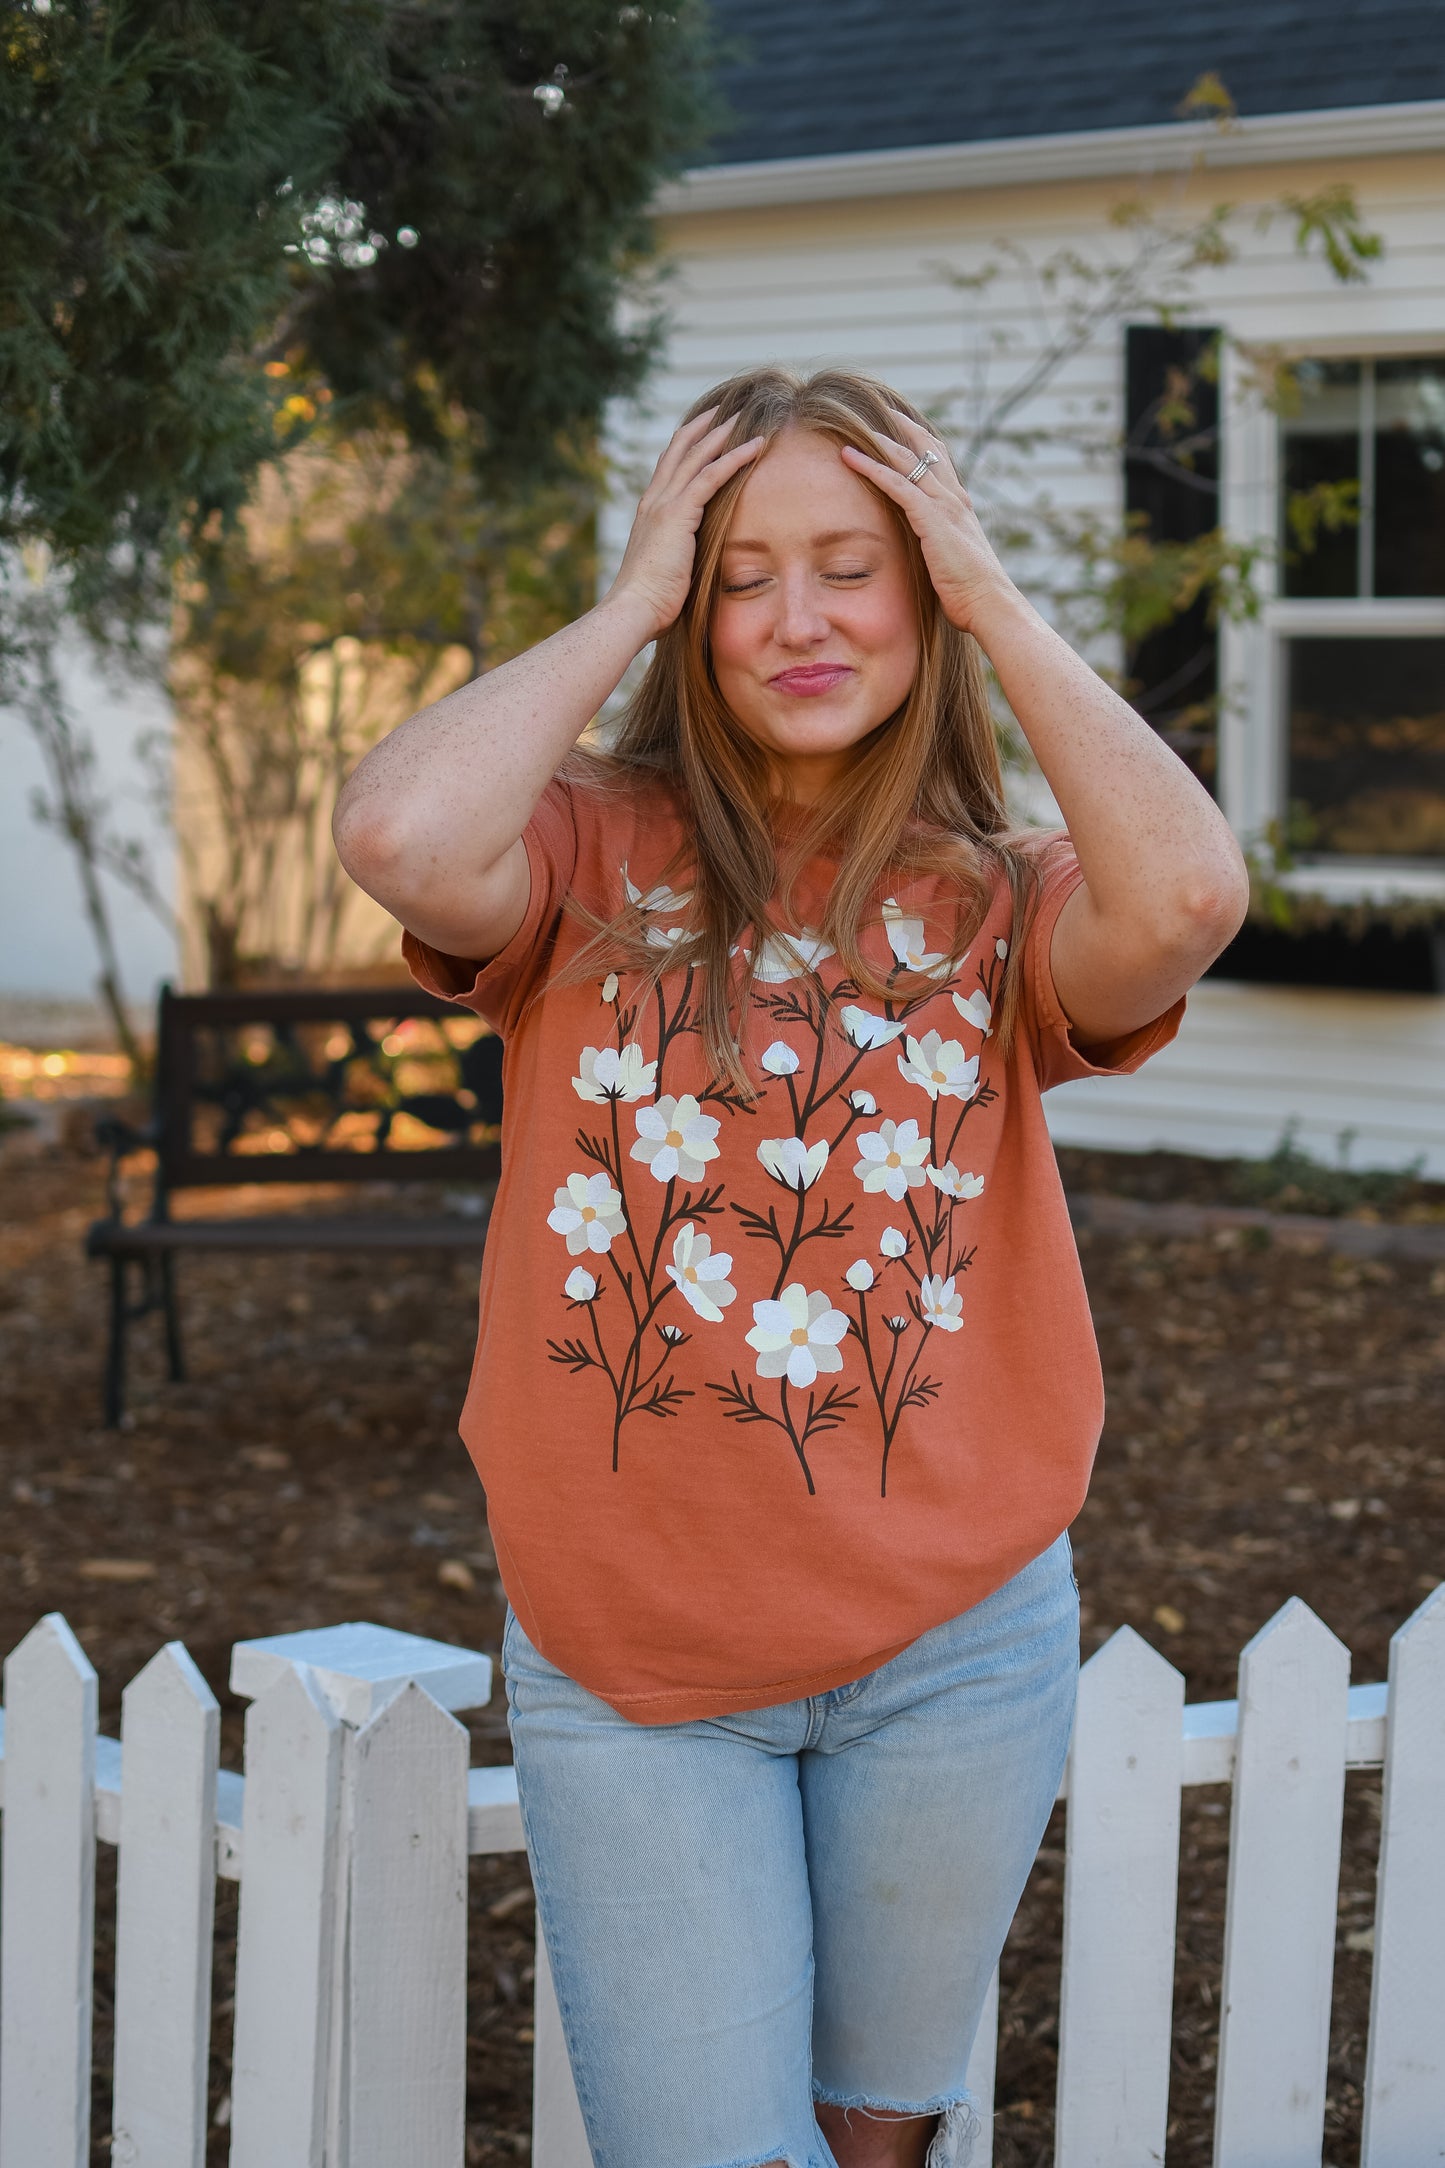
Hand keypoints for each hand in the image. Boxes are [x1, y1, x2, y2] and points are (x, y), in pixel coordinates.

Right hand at [604, 408, 764, 639]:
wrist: (634, 609)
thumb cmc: (649, 603)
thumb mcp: (665, 571)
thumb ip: (678, 557)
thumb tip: (693, 565)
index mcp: (649, 512)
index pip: (668, 468)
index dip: (686, 445)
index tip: (704, 430)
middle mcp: (654, 501)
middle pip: (679, 450)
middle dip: (703, 426)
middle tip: (724, 408)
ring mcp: (664, 504)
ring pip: (697, 456)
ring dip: (722, 433)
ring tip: (744, 415)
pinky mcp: (679, 514)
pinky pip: (712, 476)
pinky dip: (735, 457)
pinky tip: (756, 446)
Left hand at [840, 411, 1017, 637]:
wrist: (989, 603)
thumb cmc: (973, 594)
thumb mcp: (956, 563)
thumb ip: (943, 549)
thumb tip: (931, 556)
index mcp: (961, 507)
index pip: (941, 462)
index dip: (922, 442)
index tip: (904, 426)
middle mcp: (954, 498)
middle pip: (926, 449)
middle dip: (902, 427)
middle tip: (882, 409)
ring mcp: (944, 506)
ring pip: (907, 460)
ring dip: (879, 441)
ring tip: (856, 424)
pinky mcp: (931, 518)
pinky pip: (896, 484)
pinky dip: (871, 467)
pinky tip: (850, 456)